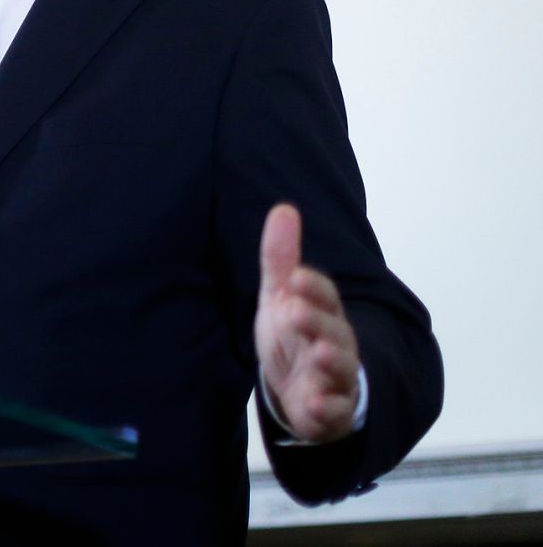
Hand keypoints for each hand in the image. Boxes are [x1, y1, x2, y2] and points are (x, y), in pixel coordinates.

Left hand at [254, 204, 361, 442]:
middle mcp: (334, 342)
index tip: (295, 277)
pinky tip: (314, 403)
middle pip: (333, 330)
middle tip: (295, 312)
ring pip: (340, 367)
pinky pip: (334, 410)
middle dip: (317, 321)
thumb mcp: (279, 294)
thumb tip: (284, 208)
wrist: (297, 387)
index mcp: (322, 312)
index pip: (323, 295)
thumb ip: (280, 257)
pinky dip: (326, 407)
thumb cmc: (293, 335)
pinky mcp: (331, 409)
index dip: (312, 288)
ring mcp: (335, 377)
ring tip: (318, 355)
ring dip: (331, 361)